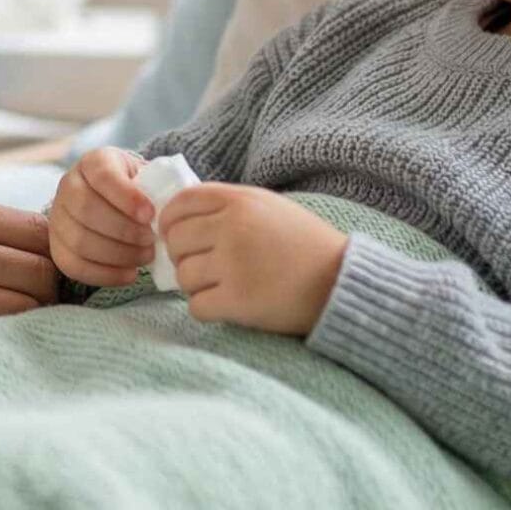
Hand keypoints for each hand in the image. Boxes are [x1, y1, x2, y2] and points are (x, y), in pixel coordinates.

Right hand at [0, 191, 55, 360]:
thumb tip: (25, 247)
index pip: (35, 222)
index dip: (55, 250)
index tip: (56, 272)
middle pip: (44, 253)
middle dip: (56, 280)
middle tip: (52, 302)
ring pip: (34, 287)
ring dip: (41, 306)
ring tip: (30, 320)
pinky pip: (6, 315)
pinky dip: (19, 324)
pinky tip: (7, 334)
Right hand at [46, 146, 157, 287]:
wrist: (116, 205)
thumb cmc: (138, 191)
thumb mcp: (148, 178)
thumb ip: (157, 188)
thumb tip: (169, 209)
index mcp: (93, 162)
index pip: (103, 175)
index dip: (126, 197)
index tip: (150, 215)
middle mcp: (68, 185)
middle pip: (86, 209)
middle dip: (124, 230)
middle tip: (151, 240)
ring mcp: (58, 217)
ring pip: (79, 240)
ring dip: (117, 255)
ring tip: (145, 256)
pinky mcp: (56, 246)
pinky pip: (74, 266)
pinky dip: (105, 274)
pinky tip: (130, 273)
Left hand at [159, 183, 350, 337]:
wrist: (341, 281)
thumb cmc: (306, 244)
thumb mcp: (269, 207)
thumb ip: (229, 207)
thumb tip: (180, 218)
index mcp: (239, 200)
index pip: (180, 203)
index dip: (169, 221)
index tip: (172, 235)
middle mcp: (232, 227)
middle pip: (176, 241)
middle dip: (183, 257)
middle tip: (202, 267)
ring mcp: (233, 264)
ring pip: (183, 276)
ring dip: (196, 285)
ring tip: (221, 286)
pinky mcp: (237, 300)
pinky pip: (196, 306)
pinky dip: (207, 309)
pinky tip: (227, 305)